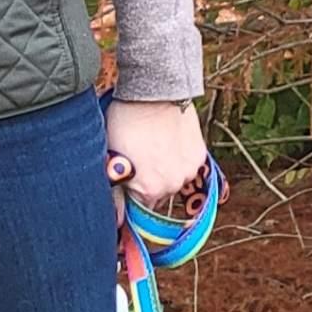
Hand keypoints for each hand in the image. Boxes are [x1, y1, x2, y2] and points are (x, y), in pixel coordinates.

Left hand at [105, 96, 209, 218]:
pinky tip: (166, 141)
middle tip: (135, 159)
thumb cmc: (126, 122)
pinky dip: (177, 159)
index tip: (124, 181)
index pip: (135, 208)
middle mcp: (172, 186)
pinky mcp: (199, 155)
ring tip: (151, 147)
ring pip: (172, 181)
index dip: (127, 195)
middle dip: (144, 183)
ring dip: (163, 172)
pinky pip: (185, 166)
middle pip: (155, 195)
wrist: (154, 92)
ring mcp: (189, 171)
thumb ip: (115, 190)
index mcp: (148, 191)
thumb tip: (115, 219)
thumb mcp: (112, 157)